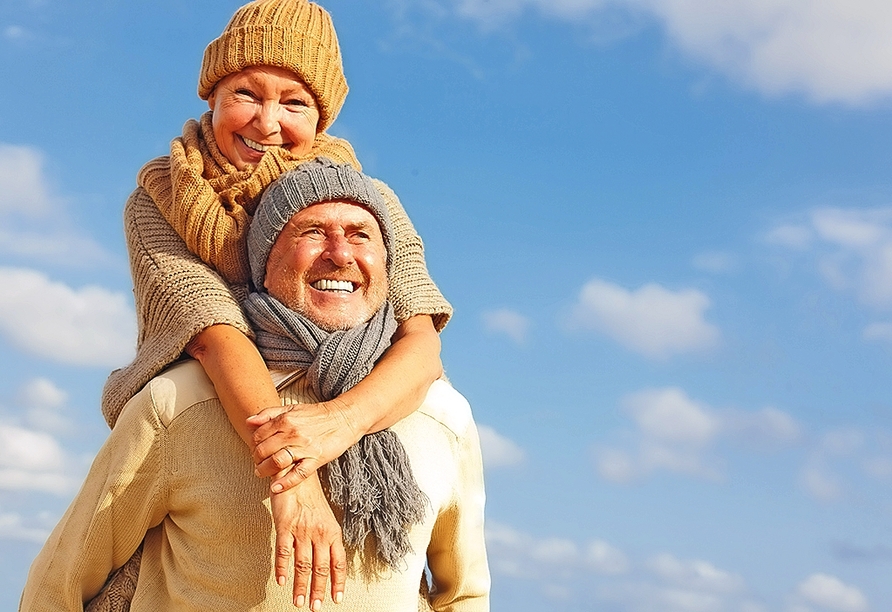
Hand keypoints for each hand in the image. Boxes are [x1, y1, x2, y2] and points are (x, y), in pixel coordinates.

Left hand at [248, 399, 360, 492]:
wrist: (344, 418)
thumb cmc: (317, 415)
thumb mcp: (292, 409)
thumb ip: (269, 414)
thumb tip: (248, 421)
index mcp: (286, 419)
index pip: (258, 436)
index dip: (253, 444)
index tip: (255, 449)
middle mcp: (293, 433)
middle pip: (264, 450)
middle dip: (256, 459)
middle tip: (257, 462)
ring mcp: (305, 447)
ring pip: (276, 462)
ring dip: (264, 470)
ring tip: (261, 473)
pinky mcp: (316, 459)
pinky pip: (298, 473)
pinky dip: (285, 482)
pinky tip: (275, 487)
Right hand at [271, 473, 346, 607]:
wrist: (298, 476)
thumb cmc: (312, 500)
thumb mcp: (326, 520)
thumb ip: (327, 541)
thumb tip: (329, 565)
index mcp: (333, 533)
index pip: (338, 563)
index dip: (338, 582)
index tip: (337, 599)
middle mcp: (320, 533)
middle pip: (321, 568)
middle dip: (319, 591)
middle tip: (315, 608)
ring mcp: (302, 530)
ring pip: (303, 565)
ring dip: (301, 586)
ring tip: (299, 602)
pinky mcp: (285, 526)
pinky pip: (283, 551)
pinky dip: (282, 568)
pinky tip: (281, 581)